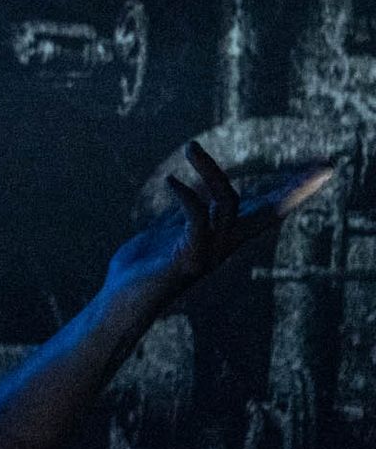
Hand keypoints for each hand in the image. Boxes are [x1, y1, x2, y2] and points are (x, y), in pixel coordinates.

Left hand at [106, 140, 335, 299]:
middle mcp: (225, 246)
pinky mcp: (188, 259)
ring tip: (190, 147)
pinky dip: (187, 197)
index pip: (267, 209)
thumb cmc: (141, 268)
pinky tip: (171, 182)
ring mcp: (209, 253)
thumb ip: (184, 213)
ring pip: (230, 205)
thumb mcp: (165, 232)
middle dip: (297, 189)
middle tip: (326, 167)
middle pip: (271, 212)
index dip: (294, 189)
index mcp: (225, 237)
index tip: (325, 169)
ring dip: (212, 171)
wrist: (121, 301)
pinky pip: (198, 220)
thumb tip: (192, 187)